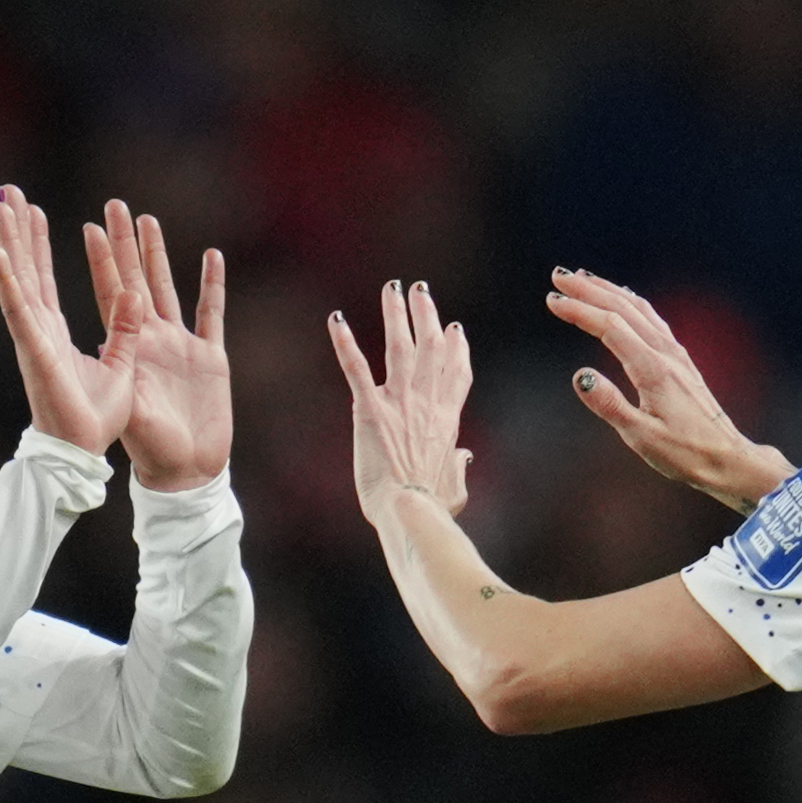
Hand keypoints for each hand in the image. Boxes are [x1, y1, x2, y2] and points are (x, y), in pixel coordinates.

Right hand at [0, 183, 129, 455]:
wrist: (82, 453)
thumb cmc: (95, 419)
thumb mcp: (122, 364)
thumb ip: (125, 328)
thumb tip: (134, 293)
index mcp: (56, 333)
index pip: (44, 279)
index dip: (39, 246)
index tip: (31, 212)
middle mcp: (39, 329)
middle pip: (26, 269)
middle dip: (17, 231)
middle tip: (6, 193)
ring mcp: (34, 337)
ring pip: (19, 279)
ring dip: (9, 242)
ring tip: (0, 206)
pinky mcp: (35, 349)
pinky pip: (19, 309)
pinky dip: (8, 281)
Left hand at [85, 201, 231, 490]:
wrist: (184, 473)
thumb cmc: (150, 447)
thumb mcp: (132, 402)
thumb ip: (128, 361)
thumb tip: (123, 314)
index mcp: (128, 350)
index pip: (110, 294)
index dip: (100, 260)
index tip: (89, 226)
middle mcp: (152, 341)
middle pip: (136, 281)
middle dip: (125, 244)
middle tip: (115, 205)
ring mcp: (181, 347)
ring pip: (168, 288)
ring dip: (159, 255)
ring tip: (149, 221)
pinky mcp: (211, 358)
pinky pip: (212, 314)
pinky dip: (213, 286)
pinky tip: (211, 257)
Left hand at [328, 279, 473, 522]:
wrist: (410, 514)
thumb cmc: (430, 510)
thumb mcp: (454, 489)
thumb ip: (459, 468)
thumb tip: (464, 456)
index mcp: (446, 421)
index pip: (456, 374)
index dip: (456, 349)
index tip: (455, 329)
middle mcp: (426, 404)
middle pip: (430, 348)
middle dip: (426, 316)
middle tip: (421, 291)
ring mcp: (399, 404)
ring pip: (400, 347)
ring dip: (395, 315)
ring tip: (392, 288)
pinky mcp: (370, 411)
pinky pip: (356, 369)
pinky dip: (345, 343)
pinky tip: (336, 320)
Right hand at [547, 269, 789, 511]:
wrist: (727, 456)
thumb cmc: (685, 452)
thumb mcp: (641, 437)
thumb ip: (610, 404)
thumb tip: (580, 375)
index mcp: (653, 369)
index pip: (610, 327)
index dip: (579, 311)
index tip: (552, 300)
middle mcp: (666, 353)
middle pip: (623, 309)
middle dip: (588, 291)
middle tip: (558, 277)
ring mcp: (675, 354)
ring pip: (638, 309)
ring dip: (609, 291)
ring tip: (583, 280)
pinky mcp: (680, 360)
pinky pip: (652, 319)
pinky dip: (630, 303)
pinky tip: (623, 301)